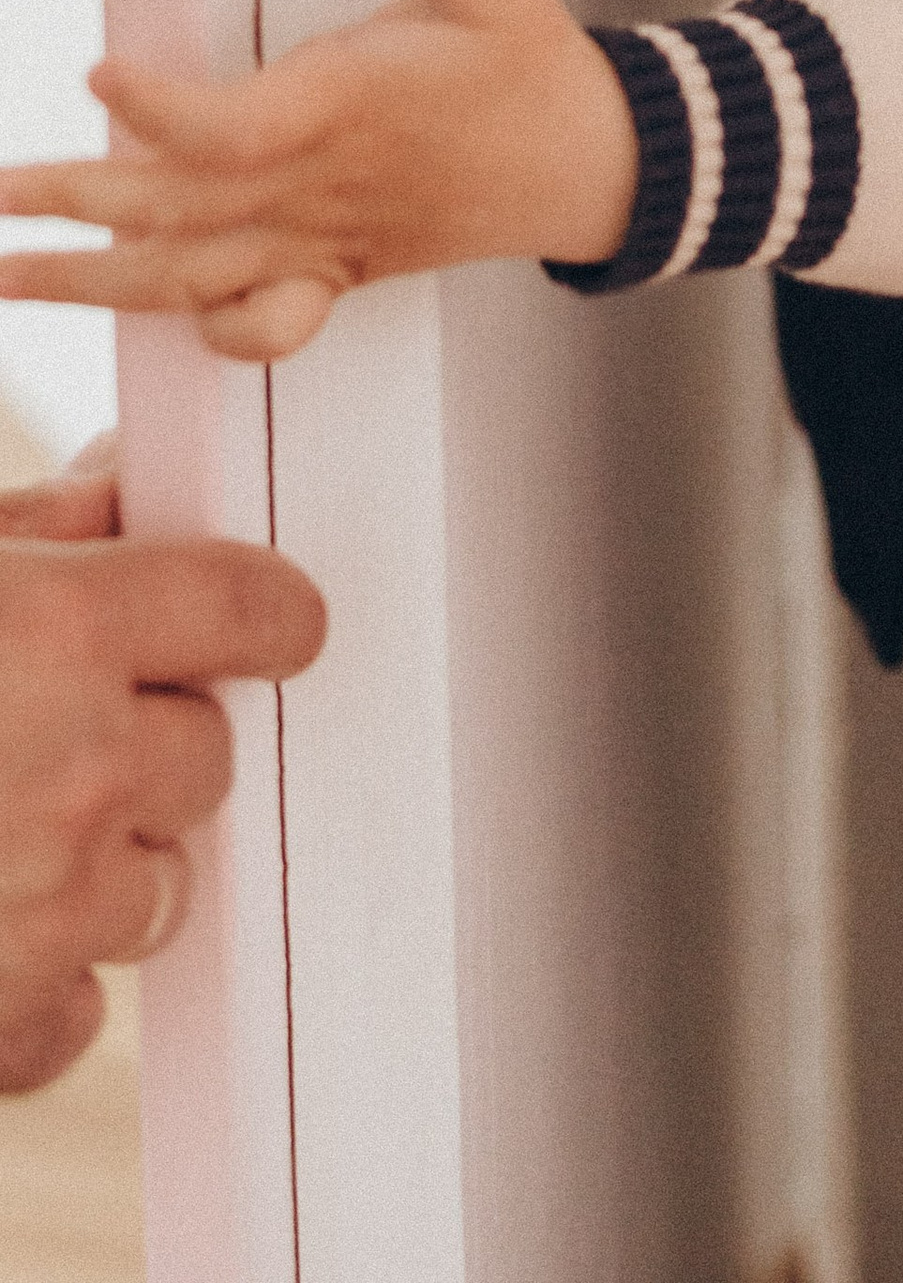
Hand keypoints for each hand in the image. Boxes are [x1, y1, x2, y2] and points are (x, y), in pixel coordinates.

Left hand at [0, 0, 638, 362]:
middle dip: (73, 204)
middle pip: (179, 211)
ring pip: (191, 278)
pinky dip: (196, 327)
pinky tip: (132, 309)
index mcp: (353, 107)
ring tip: (4, 274)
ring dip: (91, 280)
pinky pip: (256, 321)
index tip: (97, 70)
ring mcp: (323, 238)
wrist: (591, 170)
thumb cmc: (534, 70)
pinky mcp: (335, 270)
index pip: (240, 129)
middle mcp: (323, 185)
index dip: (163, 109)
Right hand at [0, 488, 324, 1090]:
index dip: (259, 616)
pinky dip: (37, 989)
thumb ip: (46, 529)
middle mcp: (76, 772)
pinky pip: (77, 1015)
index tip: (262, 625)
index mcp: (58, 636)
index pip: (256, 610)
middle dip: (148, 744)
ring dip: (98, 867)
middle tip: (45, 733)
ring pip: (158, 887)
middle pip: (207, 755)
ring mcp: (40, 910)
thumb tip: (131, 491)